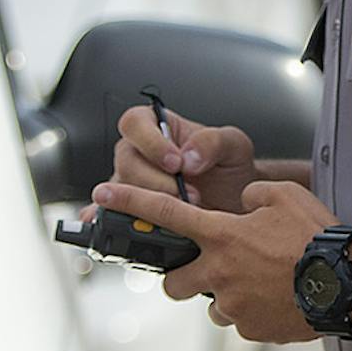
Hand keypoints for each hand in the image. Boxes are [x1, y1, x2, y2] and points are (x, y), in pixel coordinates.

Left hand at [91, 177, 335, 342]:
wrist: (348, 280)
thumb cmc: (317, 235)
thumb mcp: (284, 196)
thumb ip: (252, 195)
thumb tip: (242, 203)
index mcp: (222, 234)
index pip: (165, 214)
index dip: (129, 200)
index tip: (102, 193)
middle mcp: (219, 271)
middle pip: (173, 283)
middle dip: (181, 278)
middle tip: (204, 270)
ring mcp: (233, 304)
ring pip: (210, 304)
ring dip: (223, 296)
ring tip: (258, 285)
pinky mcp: (251, 329)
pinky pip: (240, 322)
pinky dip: (251, 312)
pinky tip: (277, 300)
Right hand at [110, 103, 260, 215]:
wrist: (235, 204)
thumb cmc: (230, 169)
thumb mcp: (233, 146)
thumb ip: (212, 142)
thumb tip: (188, 156)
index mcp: (159, 126)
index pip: (135, 123)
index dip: (150, 142)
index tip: (175, 162)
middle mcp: (140, 152)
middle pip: (126, 161)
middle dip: (156, 181)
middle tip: (186, 194)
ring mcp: (133, 183)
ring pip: (121, 190)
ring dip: (151, 205)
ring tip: (182, 210)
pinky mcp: (132, 210)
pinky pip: (115, 215)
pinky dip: (123, 221)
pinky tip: (141, 227)